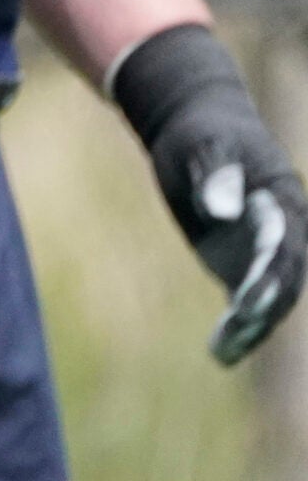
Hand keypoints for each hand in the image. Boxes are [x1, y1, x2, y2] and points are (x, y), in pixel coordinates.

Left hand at [112, 23, 307, 364]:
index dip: (270, 274)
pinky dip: (238, 324)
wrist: (195, 127)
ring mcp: (263, 249)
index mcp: (283, 200)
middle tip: (239, 329)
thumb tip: (223, 212)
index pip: (284, 245)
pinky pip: (245, 298)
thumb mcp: (204, 146)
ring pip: (270, 297)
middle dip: (266, 307)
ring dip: (253, 326)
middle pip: (284, 279)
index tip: (250, 299)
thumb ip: (215, 176)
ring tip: (224, 353)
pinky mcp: (240, 260)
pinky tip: (220, 352)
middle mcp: (284, 231)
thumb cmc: (202, 132)